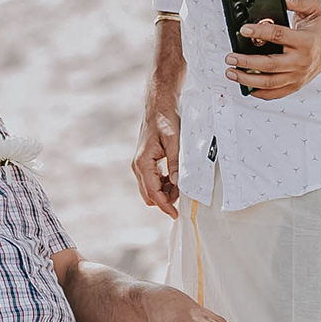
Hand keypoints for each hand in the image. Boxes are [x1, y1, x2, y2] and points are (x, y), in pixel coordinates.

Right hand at [132, 101, 181, 215]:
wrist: (158, 106)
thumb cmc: (165, 121)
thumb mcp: (174, 142)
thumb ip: (175, 164)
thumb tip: (177, 184)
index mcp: (143, 163)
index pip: (153, 193)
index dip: (165, 206)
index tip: (175, 214)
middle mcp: (138, 166)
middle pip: (149, 195)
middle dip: (165, 200)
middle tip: (182, 196)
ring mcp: (139, 164)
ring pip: (150, 190)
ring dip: (164, 192)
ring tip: (180, 185)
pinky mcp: (144, 162)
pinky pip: (151, 181)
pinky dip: (162, 184)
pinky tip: (174, 178)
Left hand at [225, 0, 320, 100]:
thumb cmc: (318, 25)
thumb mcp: (313, 6)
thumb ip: (297, 0)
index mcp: (305, 41)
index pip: (278, 36)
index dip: (259, 32)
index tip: (244, 29)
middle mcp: (301, 60)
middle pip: (270, 64)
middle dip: (247, 62)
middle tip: (230, 57)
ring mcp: (299, 75)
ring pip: (270, 82)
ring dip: (248, 79)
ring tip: (231, 72)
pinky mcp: (296, 84)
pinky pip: (276, 93)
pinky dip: (260, 93)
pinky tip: (247, 88)